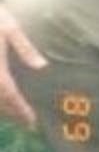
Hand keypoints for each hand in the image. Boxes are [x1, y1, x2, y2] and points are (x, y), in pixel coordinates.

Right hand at [0, 1, 46, 127]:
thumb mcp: (11, 29)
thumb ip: (25, 49)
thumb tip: (42, 66)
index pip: (10, 94)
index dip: (20, 110)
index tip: (31, 122)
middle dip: (11, 113)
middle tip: (26, 123)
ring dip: (1, 109)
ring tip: (14, 115)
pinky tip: (3, 99)